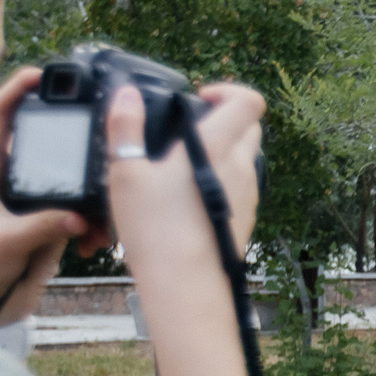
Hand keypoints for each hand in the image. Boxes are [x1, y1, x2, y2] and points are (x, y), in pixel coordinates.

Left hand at [0, 67, 96, 326]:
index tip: (40, 76)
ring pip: (69, 178)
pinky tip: (96, 240)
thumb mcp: (2, 245)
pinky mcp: (53, 225)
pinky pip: (83, 212)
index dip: (16, 92)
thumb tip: (78, 217)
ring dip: (90, 189)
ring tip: (103, 202)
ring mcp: (34, 202)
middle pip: (43, 140)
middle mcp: (12, 182)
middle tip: (94, 121)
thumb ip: (39, 228)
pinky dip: (95, 222)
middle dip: (70, 133)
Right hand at [105, 81, 266, 293]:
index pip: (249, 101)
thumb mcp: (125, 173)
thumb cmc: (156, 229)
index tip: (201, 98)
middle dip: (226, 119)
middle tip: (190, 129)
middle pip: (250, 128)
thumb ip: (124, 128)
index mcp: (217, 145)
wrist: (186, 285)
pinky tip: (191, 197)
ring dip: (224, 151)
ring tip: (185, 165)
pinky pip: (242, 188)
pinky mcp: (246, 219)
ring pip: (246, 159)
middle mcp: (241, 166)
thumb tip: (125, 95)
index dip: (229, 91)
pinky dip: (224, 181)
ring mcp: (248, 194)